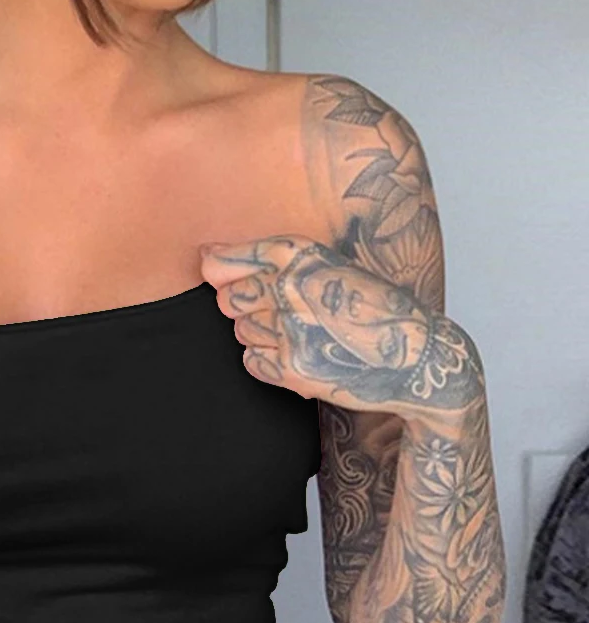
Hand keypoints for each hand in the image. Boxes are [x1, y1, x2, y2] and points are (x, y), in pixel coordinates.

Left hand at [198, 234, 482, 418]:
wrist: (418, 357)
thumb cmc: (371, 309)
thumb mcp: (331, 268)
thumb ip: (275, 262)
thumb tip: (205, 258)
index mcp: (302, 255)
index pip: (227, 259)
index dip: (216, 267)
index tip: (213, 269)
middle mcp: (292, 287)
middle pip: (228, 299)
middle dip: (242, 307)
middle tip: (278, 314)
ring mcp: (291, 328)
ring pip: (241, 331)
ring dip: (261, 336)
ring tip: (300, 335)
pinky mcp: (294, 367)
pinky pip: (251, 361)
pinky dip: (267, 363)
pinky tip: (299, 355)